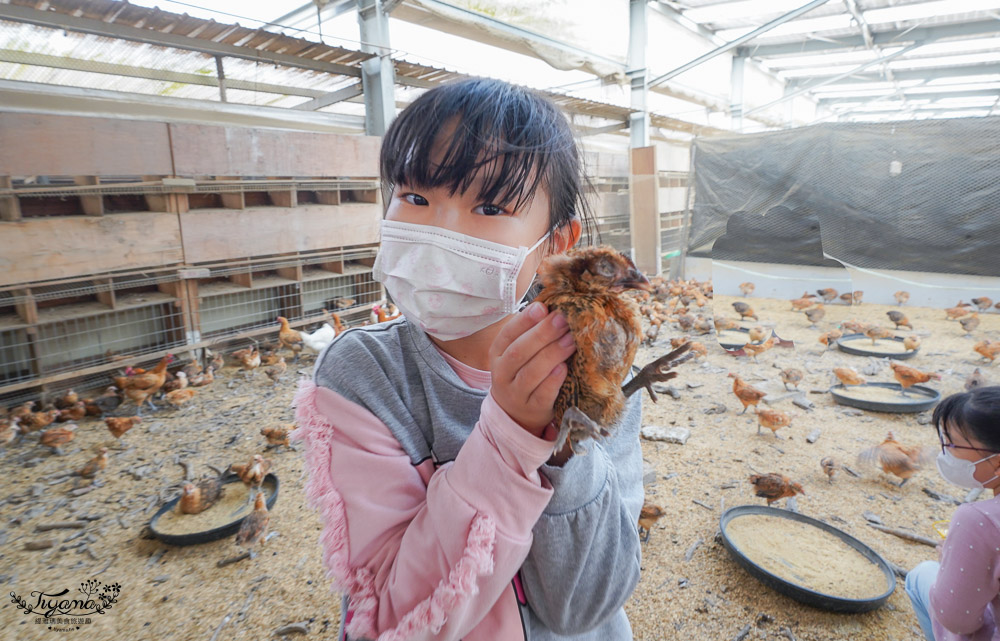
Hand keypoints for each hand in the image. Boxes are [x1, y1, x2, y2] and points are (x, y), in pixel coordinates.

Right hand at [489, 302, 575, 436]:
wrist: (517, 414)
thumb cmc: (523, 373)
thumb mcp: (520, 352)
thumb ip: (531, 332)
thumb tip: (553, 308)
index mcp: (498, 353)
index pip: (508, 333)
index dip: (525, 320)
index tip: (543, 308)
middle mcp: (502, 373)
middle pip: (519, 351)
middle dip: (542, 334)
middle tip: (563, 320)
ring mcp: (515, 393)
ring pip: (530, 373)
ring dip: (552, 354)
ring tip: (571, 340)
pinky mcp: (532, 409)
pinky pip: (542, 395)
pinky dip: (553, 381)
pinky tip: (564, 368)